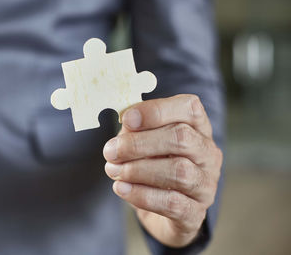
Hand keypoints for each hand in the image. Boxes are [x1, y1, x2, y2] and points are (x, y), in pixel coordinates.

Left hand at [103, 94, 222, 247]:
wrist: (162, 210)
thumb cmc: (152, 166)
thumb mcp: (142, 142)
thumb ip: (135, 130)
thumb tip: (126, 123)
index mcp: (197, 128)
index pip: (188, 107)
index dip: (156, 111)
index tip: (126, 119)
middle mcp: (208, 153)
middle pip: (182, 138)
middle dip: (139, 143)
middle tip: (111, 151)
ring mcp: (205, 184)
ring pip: (179, 171)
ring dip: (138, 170)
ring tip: (113, 171)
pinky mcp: (195, 213)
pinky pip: (173, 203)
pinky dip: (142, 195)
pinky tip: (122, 189)